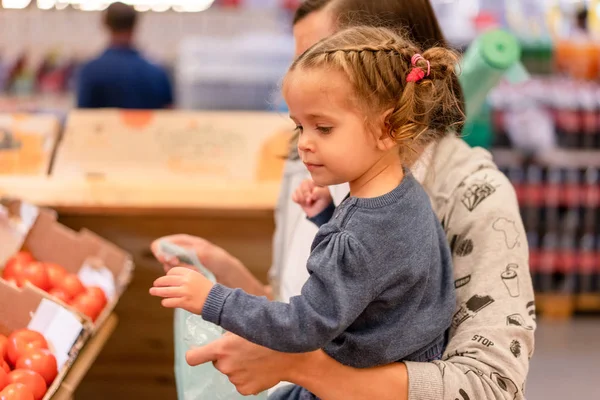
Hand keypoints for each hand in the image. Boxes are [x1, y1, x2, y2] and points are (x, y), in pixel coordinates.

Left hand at [149, 267, 213, 313]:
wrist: (217, 301)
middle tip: (154, 285)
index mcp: (190, 273)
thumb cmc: (207, 290)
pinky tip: (165, 302)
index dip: (167, 275)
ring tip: (152, 292)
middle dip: (159, 282)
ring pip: (166, 291)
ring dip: (157, 292)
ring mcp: (185, 292)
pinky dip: (165, 302)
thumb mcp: (198, 278)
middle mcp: (186, 281)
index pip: (173, 271)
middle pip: (167, 280)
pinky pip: (170, 302)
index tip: (166, 279)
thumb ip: (186, 277)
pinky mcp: (185, 302)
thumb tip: (171, 278)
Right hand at [151, 234, 238, 276]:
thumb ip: (185, 252)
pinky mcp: (183, 273)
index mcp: (182, 241)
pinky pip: (176, 277)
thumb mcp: (203, 252)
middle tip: (185, 267)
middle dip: (171, 264)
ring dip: (181, 271)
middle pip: (162, 257)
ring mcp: (180, 263)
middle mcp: (179, 251)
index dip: (160, 252)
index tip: (172, 260)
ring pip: (168, 269)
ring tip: (197, 270)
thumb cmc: (217, 259)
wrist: (227, 272)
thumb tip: (169, 255)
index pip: (160, 244)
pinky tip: (196, 275)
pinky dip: (184, 277)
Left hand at [185, 332, 309, 395]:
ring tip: (255, 357)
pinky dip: (247, 377)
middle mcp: (226, 366)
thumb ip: (229, 329)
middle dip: (226, 357)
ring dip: (238, 366)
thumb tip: (217, 324)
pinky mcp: (245, 389)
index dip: (194, 354)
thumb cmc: (270, 335)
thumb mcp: (247, 324)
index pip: (193, 358)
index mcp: (223, 349)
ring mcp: (236, 379)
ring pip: (230, 372)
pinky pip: (240, 383)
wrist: (292, 356)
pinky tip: (259, 368)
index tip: (197, 352)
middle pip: (216, 363)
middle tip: (243, 349)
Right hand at [292, 179, 331, 217]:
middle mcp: (309, 184)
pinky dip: (297, 200)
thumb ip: (319, 191)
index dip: (309, 190)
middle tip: (309, 201)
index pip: (309, 181)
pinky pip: (293, 195)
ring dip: (302, 198)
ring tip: (308, 203)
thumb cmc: (324, 202)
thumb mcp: (325, 196)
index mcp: (316, 182)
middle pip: (302, 184)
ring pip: (297, 190)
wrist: (319, 212)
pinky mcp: (298, 195)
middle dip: (305, 194)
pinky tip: (302, 202)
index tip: (313, 198)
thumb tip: (312, 192)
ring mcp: (303, 190)